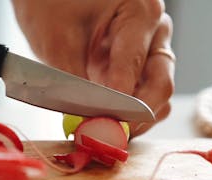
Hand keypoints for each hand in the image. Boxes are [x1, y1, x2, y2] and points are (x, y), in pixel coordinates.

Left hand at [12, 0, 174, 137]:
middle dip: (135, 116)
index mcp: (141, 12)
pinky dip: (127, 115)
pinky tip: (106, 124)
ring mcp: (149, 51)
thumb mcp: (57, 39)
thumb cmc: (52, 2)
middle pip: (160, 85)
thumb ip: (74, 81)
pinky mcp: (137, 68)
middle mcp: (154, 32)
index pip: (137, 65)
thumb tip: (87, 122)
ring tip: (105, 132)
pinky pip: (143, 97)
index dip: (120, 101)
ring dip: (134, 120)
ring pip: (156, 96)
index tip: (102, 122)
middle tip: (108, 135)